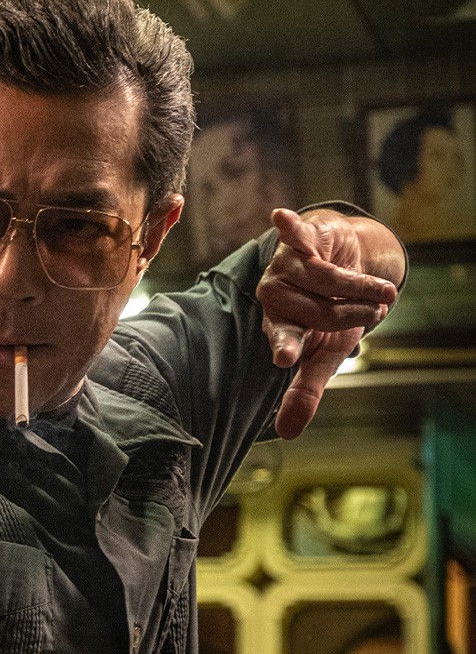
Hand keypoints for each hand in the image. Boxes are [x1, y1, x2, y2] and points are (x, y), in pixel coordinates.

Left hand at [255, 208, 398, 438]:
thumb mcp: (323, 354)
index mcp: (279, 324)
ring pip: (329, 281)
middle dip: (355, 314)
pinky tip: (280, 218)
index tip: (285, 358)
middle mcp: (275, 294)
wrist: (345, 265)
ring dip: (363, 288)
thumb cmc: (330, 313)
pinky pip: (297, 235)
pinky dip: (292, 228)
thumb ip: (304, 390)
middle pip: (321, 311)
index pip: (283, 338)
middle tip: (371, 312)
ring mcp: (285, 265)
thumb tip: (286, 435)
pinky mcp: (302, 239)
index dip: (286, 346)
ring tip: (377, 292)